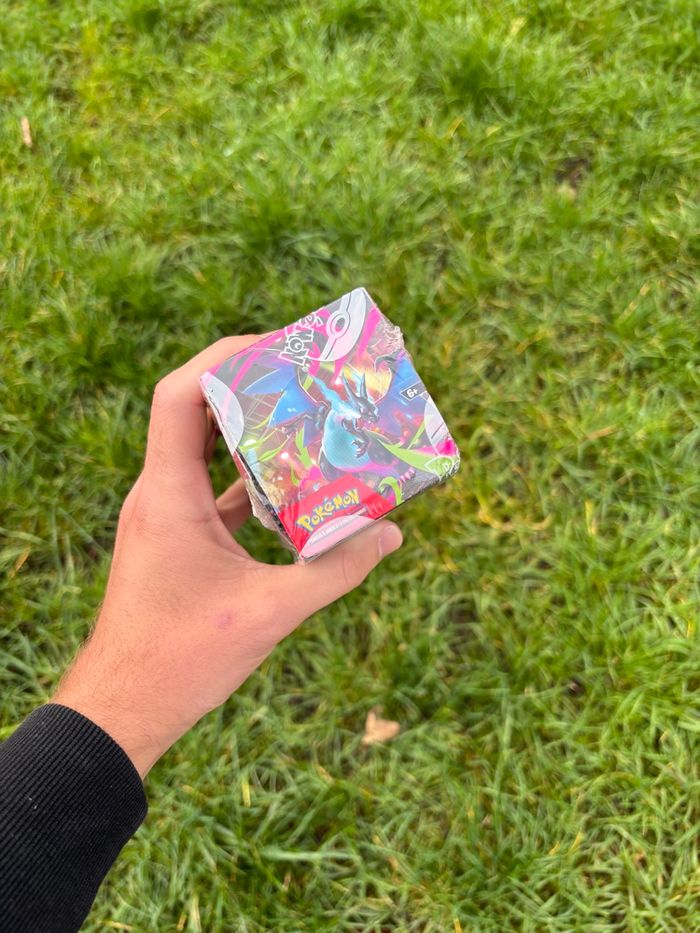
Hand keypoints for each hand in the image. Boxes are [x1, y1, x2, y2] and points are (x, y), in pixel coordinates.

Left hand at [53, 337, 402, 776]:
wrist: (125, 706)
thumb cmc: (183, 660)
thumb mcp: (271, 611)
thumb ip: (335, 571)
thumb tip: (391, 535)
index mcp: (168, 493)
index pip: (180, 395)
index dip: (223, 358)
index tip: (277, 347)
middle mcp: (159, 492)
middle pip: (196, 411)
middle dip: (250, 386)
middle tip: (305, 376)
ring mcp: (165, 514)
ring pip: (204, 450)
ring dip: (250, 431)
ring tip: (306, 419)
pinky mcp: (177, 538)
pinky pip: (212, 489)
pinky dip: (249, 478)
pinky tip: (295, 485)